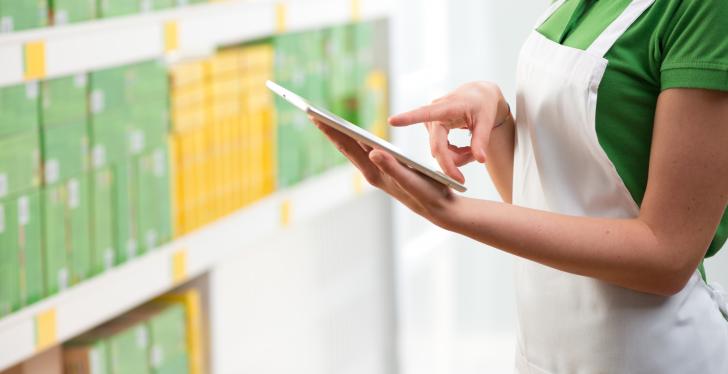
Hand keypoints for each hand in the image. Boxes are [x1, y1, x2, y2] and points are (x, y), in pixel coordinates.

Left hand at [311, 118, 458, 227]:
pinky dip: (354, 141)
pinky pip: (363, 153)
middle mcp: (372, 173)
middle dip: (330, 130)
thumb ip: (393, 167)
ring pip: (353, 150)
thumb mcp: (412, 181)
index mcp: (375, 173)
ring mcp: (377, 172)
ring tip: (326, 121)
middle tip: (312, 114)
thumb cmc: (429, 193)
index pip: (348, 148)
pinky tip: (352, 136)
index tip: (316, 117)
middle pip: (346, 147)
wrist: (440, 209)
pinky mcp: (384, 172)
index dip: (332, 131)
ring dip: (339, 135)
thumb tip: (373, 152)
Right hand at [388, 81, 509, 182]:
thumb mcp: (486, 121)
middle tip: (461, 179)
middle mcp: (435, 114)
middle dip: (452, 162)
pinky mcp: (433, 129)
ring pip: (439, 151)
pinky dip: (453, 154)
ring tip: (473, 152)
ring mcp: (432, 123)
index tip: (392, 121)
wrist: (478, 96)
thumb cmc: (482, 105)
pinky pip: (440, 149)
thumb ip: (481, 141)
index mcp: (447, 107)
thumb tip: (481, 159)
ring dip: (456, 157)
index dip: (408, 118)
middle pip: (437, 147)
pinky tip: (465, 149)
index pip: (425, 114)